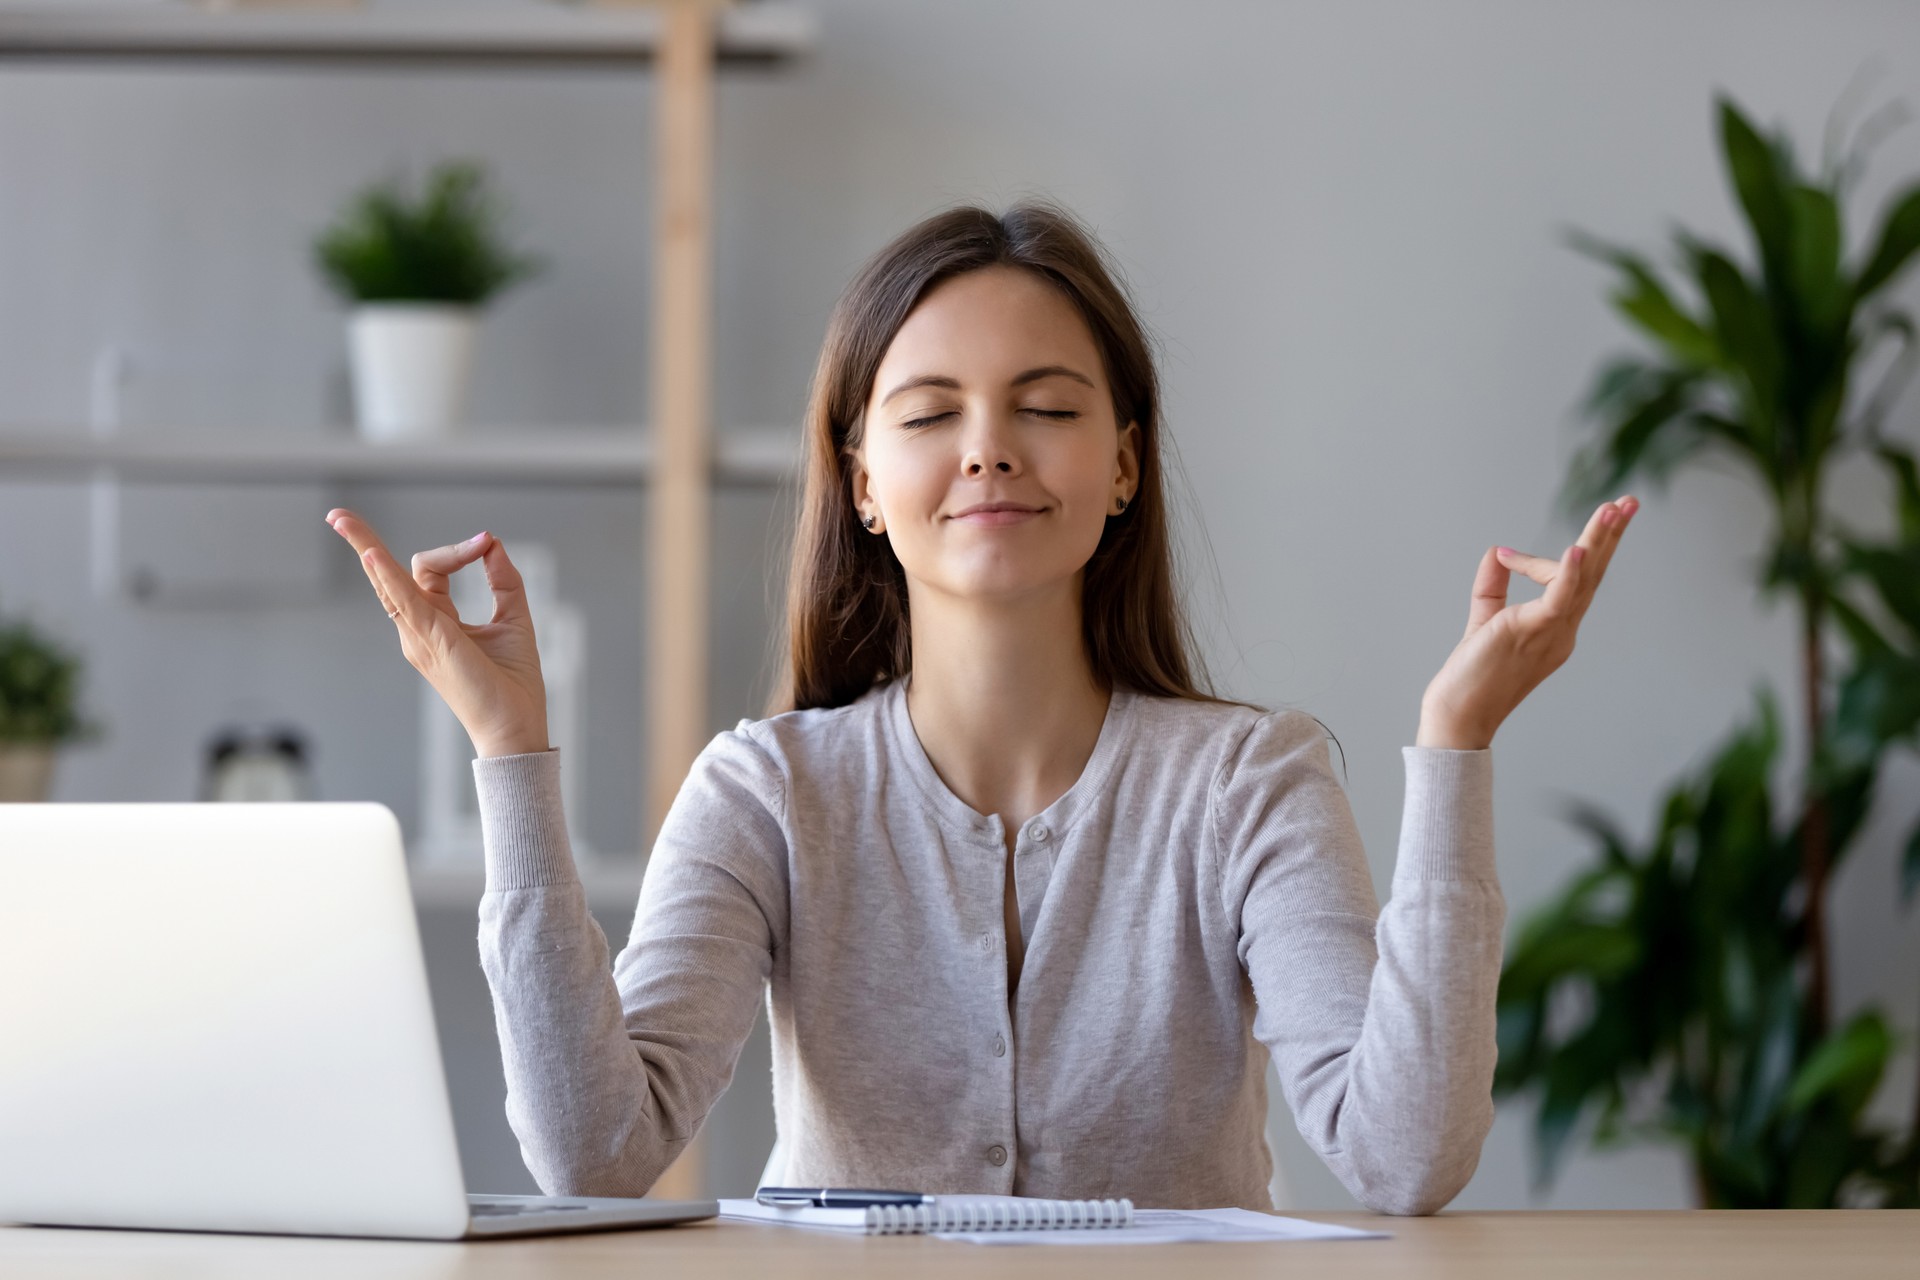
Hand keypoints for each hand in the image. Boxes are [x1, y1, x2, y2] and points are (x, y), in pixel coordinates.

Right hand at [325, 507, 550, 757]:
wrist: (516, 726)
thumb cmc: (512, 684)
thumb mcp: (514, 618)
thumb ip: (504, 580)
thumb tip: (492, 543)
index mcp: (434, 623)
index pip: (428, 570)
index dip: (457, 551)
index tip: (487, 544)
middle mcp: (418, 629)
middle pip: (392, 574)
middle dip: (365, 540)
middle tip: (339, 515)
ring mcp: (419, 637)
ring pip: (387, 583)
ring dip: (365, 547)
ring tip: (341, 519)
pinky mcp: (433, 642)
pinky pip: (405, 603)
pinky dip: (390, 578)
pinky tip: (373, 556)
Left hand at [1417, 494, 1638, 749]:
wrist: (1459, 715)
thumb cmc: (1472, 676)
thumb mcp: (1484, 621)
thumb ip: (1493, 587)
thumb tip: (1497, 551)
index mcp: (1556, 628)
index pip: (1564, 582)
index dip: (1537, 561)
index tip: (1505, 554)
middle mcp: (1562, 630)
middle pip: (1593, 575)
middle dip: (1611, 537)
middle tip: (1628, 502)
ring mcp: (1552, 632)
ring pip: (1583, 580)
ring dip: (1599, 542)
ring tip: (1613, 509)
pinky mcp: (1532, 632)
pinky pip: (1558, 599)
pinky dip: (1570, 573)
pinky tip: (1578, 549)